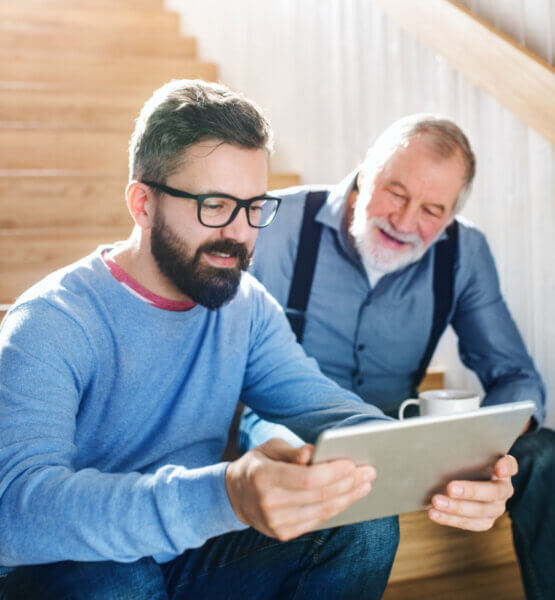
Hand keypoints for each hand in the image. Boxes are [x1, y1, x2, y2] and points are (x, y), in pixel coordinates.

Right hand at [225, 438, 374, 540]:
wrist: (234, 496)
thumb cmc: (257, 465)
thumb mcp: (269, 449)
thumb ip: (292, 451)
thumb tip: (313, 453)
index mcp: (264, 477)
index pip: (307, 478)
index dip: (333, 472)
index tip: (353, 463)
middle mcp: (269, 503)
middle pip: (319, 495)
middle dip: (348, 483)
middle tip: (369, 472)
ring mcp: (276, 523)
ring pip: (322, 511)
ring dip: (348, 497)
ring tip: (365, 484)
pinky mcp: (283, 533)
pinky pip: (317, 520)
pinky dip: (336, 508)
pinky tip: (349, 496)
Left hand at [428, 455, 517, 530]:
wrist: (464, 477)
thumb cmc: (466, 461)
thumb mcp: (469, 453)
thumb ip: (465, 450)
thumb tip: (446, 441)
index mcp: (503, 469)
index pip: (510, 465)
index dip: (506, 467)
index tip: (499, 469)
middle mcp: (503, 489)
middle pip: (493, 492)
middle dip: (471, 491)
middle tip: (450, 487)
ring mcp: (495, 508)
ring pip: (480, 512)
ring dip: (456, 508)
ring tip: (436, 502)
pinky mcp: (484, 521)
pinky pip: (468, 523)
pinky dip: (449, 519)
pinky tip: (434, 513)